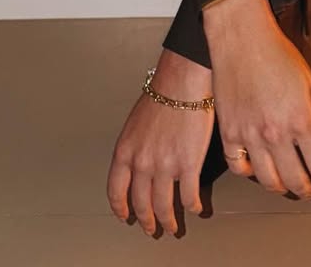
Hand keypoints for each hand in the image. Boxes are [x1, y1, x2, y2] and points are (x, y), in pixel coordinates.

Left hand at [106, 50, 213, 236]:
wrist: (182, 81)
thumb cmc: (162, 94)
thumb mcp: (135, 123)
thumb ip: (134, 148)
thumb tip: (138, 165)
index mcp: (125, 151)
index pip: (116, 190)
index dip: (120, 208)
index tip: (125, 216)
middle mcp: (141, 162)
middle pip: (140, 203)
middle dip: (146, 221)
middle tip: (152, 228)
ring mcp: (164, 166)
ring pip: (163, 207)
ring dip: (168, 221)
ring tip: (173, 226)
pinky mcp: (188, 165)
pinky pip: (188, 196)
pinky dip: (192, 206)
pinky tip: (195, 207)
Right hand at [204, 0, 310, 201]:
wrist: (240, 36)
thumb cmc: (278, 54)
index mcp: (302, 121)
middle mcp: (276, 133)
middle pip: (296, 182)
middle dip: (307, 192)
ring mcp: (249, 135)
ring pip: (268, 181)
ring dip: (282, 188)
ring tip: (287, 184)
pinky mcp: (228, 132)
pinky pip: (239, 167)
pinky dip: (250, 173)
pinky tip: (258, 167)